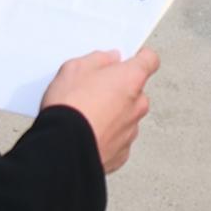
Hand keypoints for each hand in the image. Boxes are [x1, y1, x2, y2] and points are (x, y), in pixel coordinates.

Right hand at [41, 48, 160, 173]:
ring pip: (127, 116)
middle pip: (136, 91)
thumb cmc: (69, 108)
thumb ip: (98, 59)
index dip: (139, 57)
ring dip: (113, 115)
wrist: (61, 150)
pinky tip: (87, 134)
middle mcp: (138, 105)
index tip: (130, 58)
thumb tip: (108, 59)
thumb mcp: (74, 68)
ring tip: (86, 116)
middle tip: (94, 92)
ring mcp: (131, 130)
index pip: (149, 60)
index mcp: (131, 79)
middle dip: (120, 90)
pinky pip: (118, 139)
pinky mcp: (122, 153)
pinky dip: (106, 136)